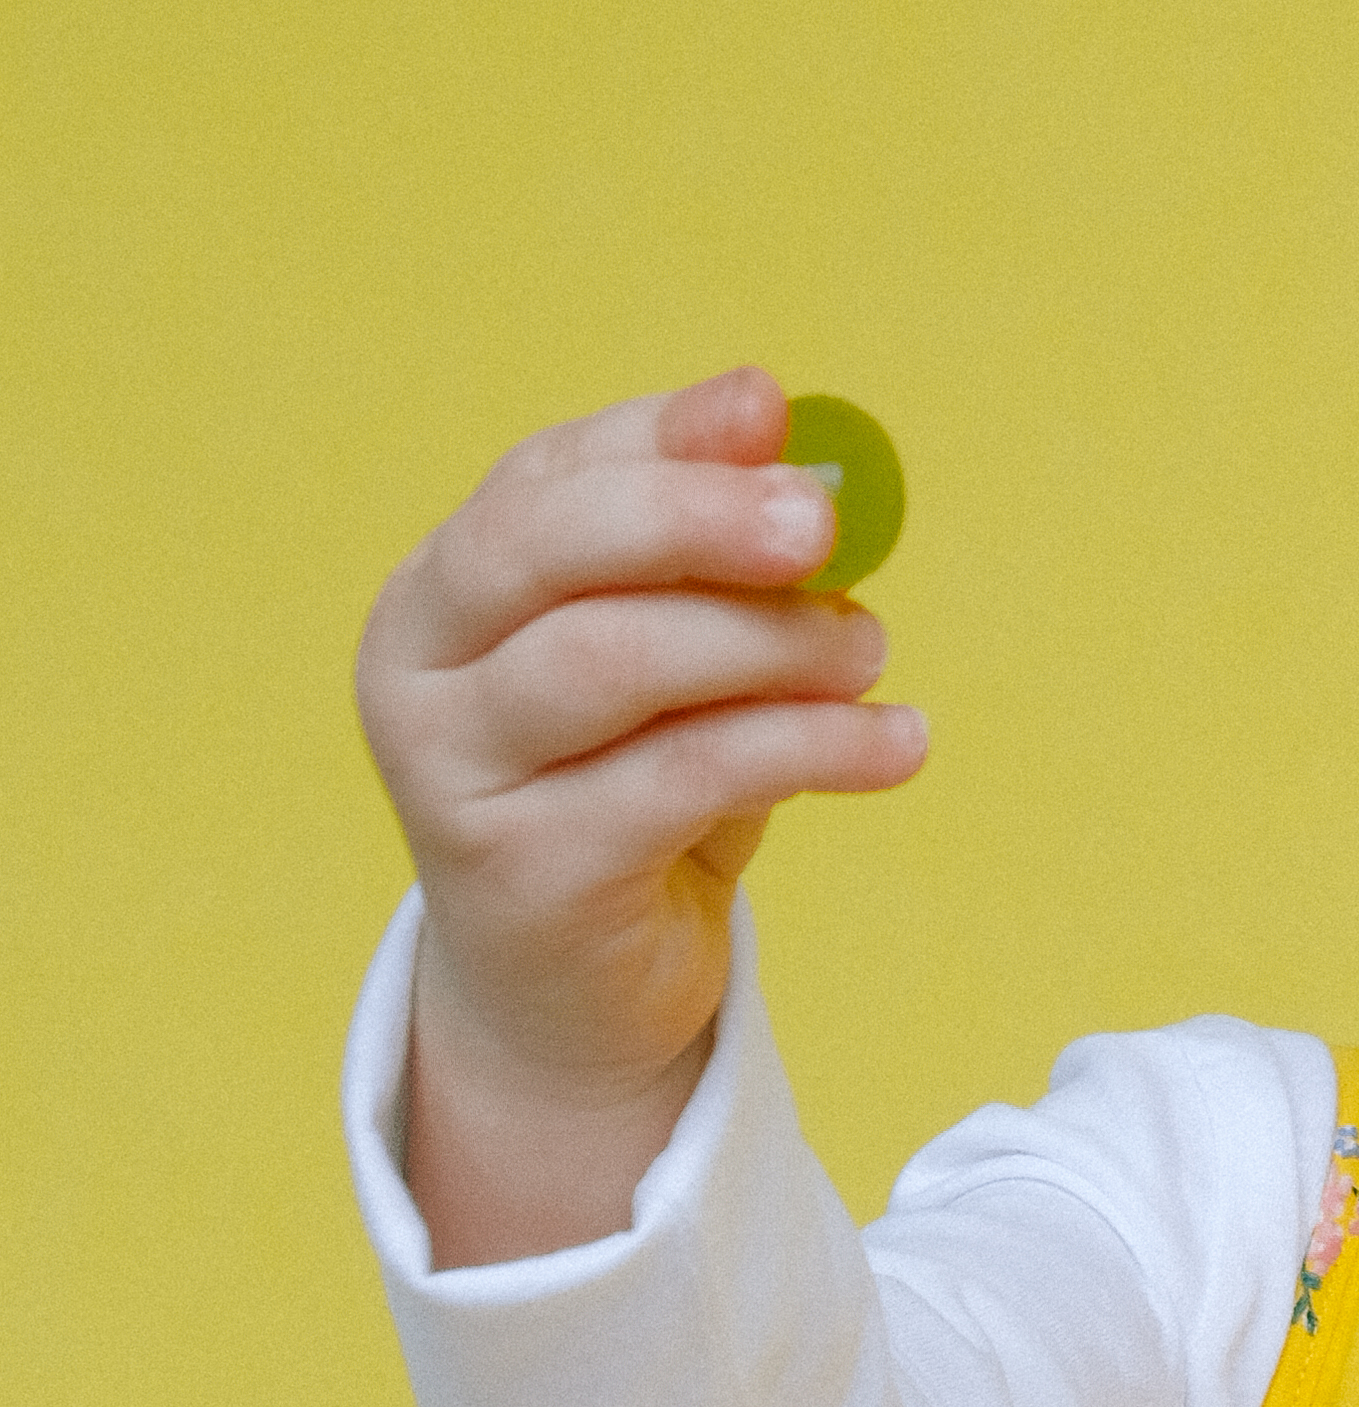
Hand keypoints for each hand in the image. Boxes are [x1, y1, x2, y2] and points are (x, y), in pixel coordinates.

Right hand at [355, 365, 926, 1261]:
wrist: (577, 994)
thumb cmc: (635, 789)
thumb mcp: (678, 662)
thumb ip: (715, 554)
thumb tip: (785, 423)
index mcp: (444, 587)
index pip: (544, 477)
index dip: (662, 437)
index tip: (776, 412)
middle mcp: (417, 668)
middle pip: (543, 550)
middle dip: (695, 518)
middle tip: (825, 524)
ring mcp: (450, 775)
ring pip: (611, 661)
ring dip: (765, 643)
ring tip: (870, 653)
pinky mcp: (520, 873)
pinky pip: (679, 778)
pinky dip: (806, 746)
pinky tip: (893, 746)